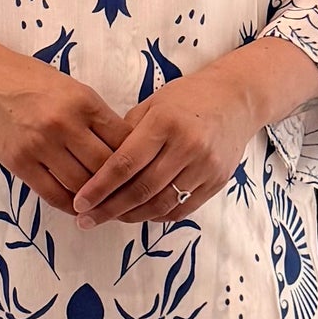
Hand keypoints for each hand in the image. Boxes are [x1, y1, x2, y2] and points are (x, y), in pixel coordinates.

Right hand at [0, 41, 129, 216]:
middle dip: (120, 186)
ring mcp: (41, 144)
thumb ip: (94, 116)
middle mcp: (66, 123)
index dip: (137, 162)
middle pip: (106, 168)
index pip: (123, 141)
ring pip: (82, 186)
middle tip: (127, 199)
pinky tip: (77, 207)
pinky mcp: (19, 162)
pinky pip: (53, 194)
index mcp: (85, 101)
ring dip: (95, 200)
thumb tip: (123, 149)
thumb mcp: (70, 88)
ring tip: (104, 206)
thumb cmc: (27, 79)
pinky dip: (70, 205)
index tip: (140, 174)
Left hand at [72, 38, 317, 224]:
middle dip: (109, 209)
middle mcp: (186, 146)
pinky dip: (157, 216)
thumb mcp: (153, 105)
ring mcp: (205, 167)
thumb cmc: (186, 99)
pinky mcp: (217, 182)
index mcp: (164, 123)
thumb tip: (96, 169)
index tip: (79, 202)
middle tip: (86, 219)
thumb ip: (127, 135)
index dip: (99, 187)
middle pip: (141, 189)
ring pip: (161, 204)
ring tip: (109, 218)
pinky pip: (181, 209)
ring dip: (131, 216)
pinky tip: (139, 215)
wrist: (237, 100)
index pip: (125, 164)